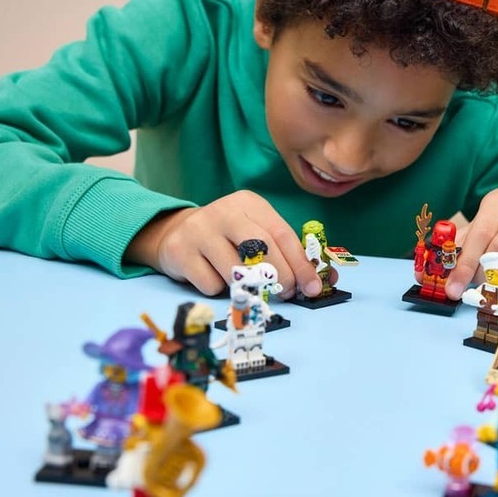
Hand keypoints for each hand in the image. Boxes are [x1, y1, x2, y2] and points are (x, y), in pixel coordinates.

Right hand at [125, 190, 333, 296]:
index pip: (281, 233)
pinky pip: (211, 283)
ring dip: (248, 286)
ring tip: (247, 285)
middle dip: (281, 276)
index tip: (313, 287)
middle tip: (287, 293)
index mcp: (249, 203)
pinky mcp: (180, 252)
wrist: (176, 233)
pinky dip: (219, 289)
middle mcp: (224, 211)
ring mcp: (199, 230)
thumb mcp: (256, 233)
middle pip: (261, 248)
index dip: (300, 264)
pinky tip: (213, 277)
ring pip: (236, 270)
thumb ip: (286, 253)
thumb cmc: (228, 238)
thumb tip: (320, 281)